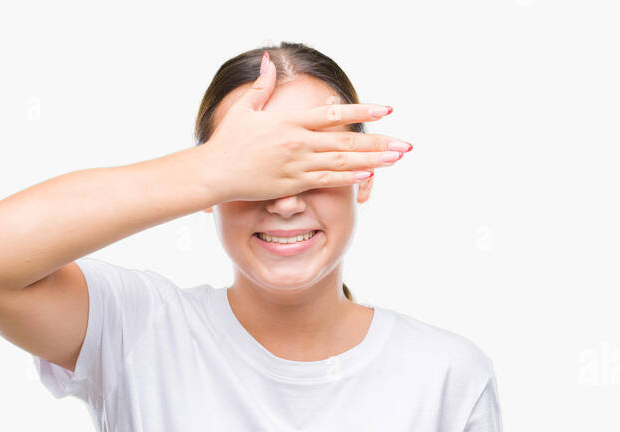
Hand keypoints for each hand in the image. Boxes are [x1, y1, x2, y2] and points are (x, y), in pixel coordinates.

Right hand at [197, 50, 411, 203]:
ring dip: (372, 161)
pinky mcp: (291, 185)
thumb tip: (267, 59)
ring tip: (396, 159)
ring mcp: (296, 165)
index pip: (334, 114)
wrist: (213, 172)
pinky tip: (369, 176)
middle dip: (378, 142)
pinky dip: (348, 179)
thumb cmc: (227, 142)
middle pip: (346, 140)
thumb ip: (261, 85)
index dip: (362, 112)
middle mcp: (298, 142)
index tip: (386, 110)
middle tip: (405, 143)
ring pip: (342, 162)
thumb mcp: (245, 109)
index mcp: (291, 122)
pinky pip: (325, 181)